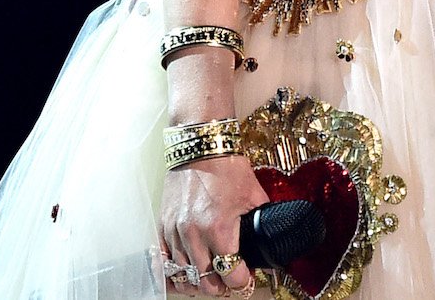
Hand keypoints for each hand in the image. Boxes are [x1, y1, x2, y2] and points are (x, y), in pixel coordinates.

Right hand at [161, 153, 265, 293]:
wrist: (201, 148)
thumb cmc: (227, 168)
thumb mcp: (254, 194)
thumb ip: (263, 219)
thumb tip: (272, 236)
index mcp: (219, 228)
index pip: (231, 273)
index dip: (241, 281)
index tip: (245, 279)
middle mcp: (194, 234)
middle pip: (205, 281)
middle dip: (220, 286)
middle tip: (229, 280)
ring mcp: (176, 232)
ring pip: (183, 275)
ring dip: (198, 281)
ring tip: (210, 278)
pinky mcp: (163, 227)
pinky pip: (163, 261)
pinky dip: (174, 272)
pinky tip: (184, 274)